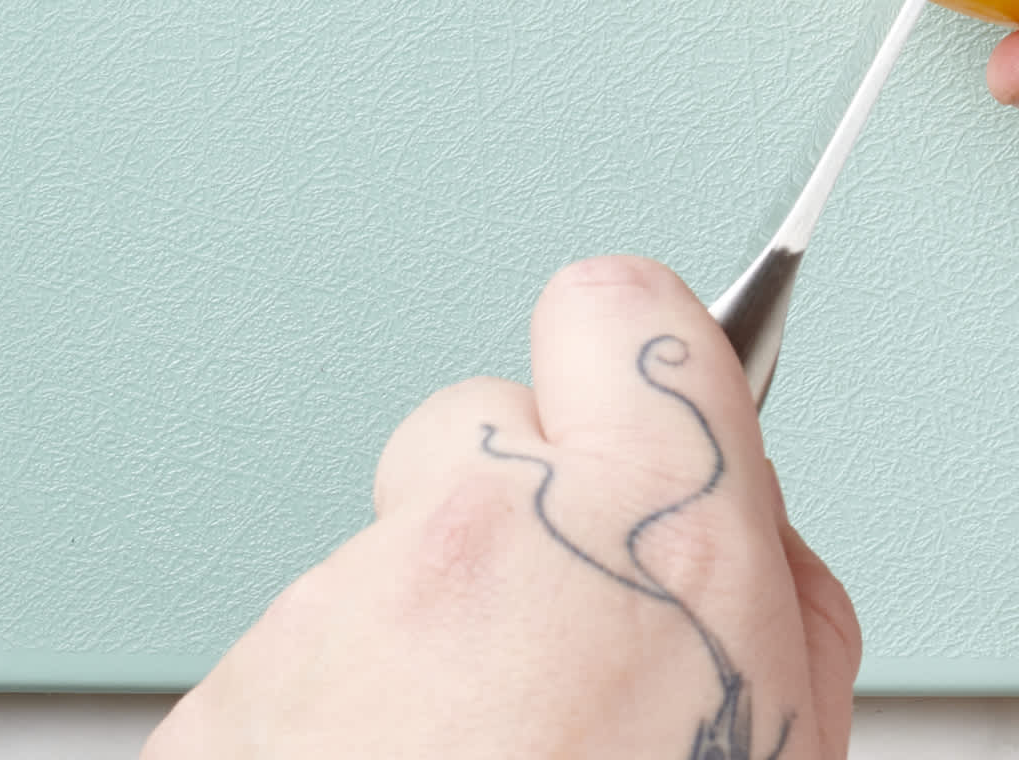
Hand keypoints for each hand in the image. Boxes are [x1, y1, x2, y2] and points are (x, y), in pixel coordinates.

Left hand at [146, 257, 859, 759]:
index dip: (634, 363)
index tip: (641, 411)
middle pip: (478, 429)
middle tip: (555, 652)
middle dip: (517, 518)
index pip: (624, 305)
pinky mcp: (221, 709)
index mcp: (652, 534)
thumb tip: (746, 549)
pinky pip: (294, 669)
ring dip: (421, 642)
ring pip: (380, 564)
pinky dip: (332, 730)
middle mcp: (483, 544)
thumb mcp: (796, 753)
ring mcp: (334, 620)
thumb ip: (781, 615)